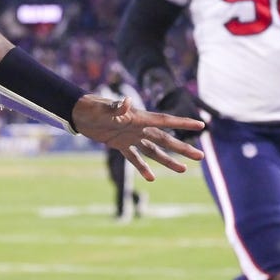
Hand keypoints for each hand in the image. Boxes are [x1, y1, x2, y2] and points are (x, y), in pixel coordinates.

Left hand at [72, 95, 203, 181]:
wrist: (78, 112)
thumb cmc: (92, 107)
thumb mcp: (104, 108)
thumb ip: (117, 107)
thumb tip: (127, 101)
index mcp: (139, 118)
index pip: (165, 122)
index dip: (183, 124)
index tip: (201, 125)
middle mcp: (138, 128)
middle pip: (165, 140)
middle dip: (182, 149)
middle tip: (201, 157)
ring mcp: (129, 136)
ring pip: (153, 151)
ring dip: (167, 160)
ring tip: (183, 170)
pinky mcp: (119, 144)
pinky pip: (134, 157)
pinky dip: (142, 167)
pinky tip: (151, 178)